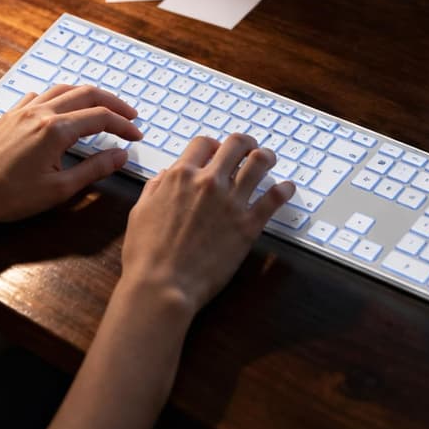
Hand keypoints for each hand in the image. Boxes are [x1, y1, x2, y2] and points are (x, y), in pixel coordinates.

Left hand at [0, 84, 141, 230]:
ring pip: (64, 89)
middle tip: (130, 115)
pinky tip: (62, 109)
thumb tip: (120, 155)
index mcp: (56, 130)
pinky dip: (59, 97)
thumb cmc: (10, 196)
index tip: (136, 135)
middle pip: (87, 94)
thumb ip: (95, 168)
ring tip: (103, 107)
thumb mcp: (60, 189)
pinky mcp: (10, 115)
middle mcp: (41, 112)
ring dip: (88, 95)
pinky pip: (40, 95)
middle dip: (113, 103)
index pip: (101, 117)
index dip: (124, 125)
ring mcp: (23, 111)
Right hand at [121, 133, 294, 316]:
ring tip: (269, 160)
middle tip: (250, 149)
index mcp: (181, 176)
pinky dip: (284, 189)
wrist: (163, 285)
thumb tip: (165, 175)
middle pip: (236, 145)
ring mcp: (231, 202)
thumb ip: (155, 188)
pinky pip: (273, 198)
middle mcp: (209, 182)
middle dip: (245, 144)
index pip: (204, 143)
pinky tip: (288, 188)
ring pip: (259, 163)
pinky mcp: (248, 225)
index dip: (213, 144)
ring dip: (266, 157)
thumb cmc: (147, 254)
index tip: (218, 150)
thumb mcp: (141, 212)